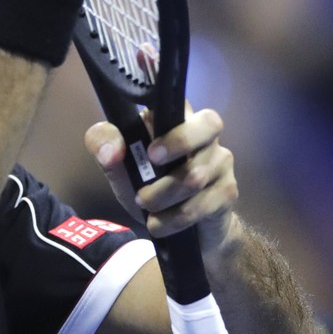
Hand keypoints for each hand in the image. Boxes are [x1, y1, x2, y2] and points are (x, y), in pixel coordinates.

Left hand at [84, 104, 243, 254]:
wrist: (186, 234)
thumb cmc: (152, 189)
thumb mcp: (120, 169)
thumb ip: (104, 148)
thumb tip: (110, 150)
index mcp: (179, 120)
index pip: (179, 99)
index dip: (167, 104)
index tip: (147, 129)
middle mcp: (207, 136)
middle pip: (209, 123)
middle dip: (178, 141)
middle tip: (151, 160)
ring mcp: (222, 163)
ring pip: (195, 174)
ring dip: (162, 195)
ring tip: (144, 205)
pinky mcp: (228, 192)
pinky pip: (201, 204)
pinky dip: (173, 218)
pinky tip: (158, 223)